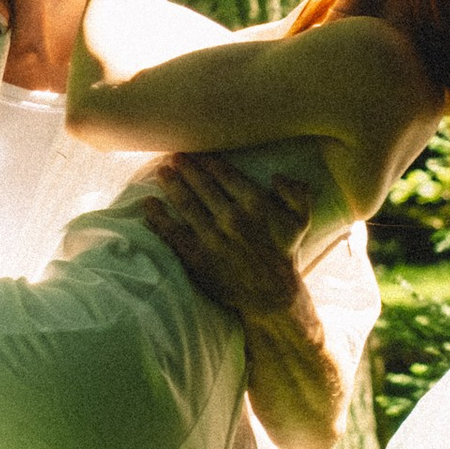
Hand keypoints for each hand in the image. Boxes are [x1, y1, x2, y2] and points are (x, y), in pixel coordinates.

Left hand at [134, 153, 313, 322]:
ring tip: (161, 173)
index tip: (195, 153)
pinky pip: (172, 232)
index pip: (224, 174)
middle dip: (185, 167)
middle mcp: (232, 217)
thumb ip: (296, 193)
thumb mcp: (301, 220)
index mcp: (255, 203)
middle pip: (200, 184)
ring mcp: (212, 237)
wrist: (271, 294)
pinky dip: (157, 217)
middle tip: (173, 156)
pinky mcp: (197, 257)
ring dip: (170, 184)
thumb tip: (277, 176)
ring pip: (184, 203)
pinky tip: (148, 204)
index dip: (207, 161)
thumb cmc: (284, 253)